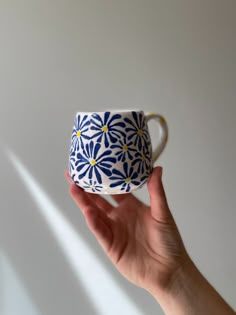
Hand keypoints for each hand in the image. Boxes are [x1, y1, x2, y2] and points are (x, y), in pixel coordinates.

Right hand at [65, 167, 188, 295]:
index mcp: (131, 206)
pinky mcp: (111, 246)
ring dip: (85, 203)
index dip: (104, 180)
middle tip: (74, 176)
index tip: (95, 168)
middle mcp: (120, 217)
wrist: (169, 270)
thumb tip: (156, 169)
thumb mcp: (163, 213)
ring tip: (75, 189)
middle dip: (86, 189)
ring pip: (95, 214)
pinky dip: (94, 222)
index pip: (114, 190)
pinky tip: (88, 212)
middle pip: (99, 200)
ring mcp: (114, 231)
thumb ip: (156, 191)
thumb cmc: (169, 241)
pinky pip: (100, 231)